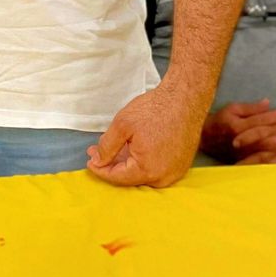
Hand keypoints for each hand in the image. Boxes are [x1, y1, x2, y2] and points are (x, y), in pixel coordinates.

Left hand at [87, 85, 203, 187]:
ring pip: (143, 173)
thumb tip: (98, 161)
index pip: (117, 178)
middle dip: (112, 165)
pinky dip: (143, 160)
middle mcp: (164, 177)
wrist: (185, 98)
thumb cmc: (156, 109)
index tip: (90, 161)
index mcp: (148, 170)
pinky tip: (133, 147)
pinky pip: (157, 168)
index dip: (100, 170)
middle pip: (131, 178)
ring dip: (127, 162)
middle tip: (97, 152)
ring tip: (114, 148)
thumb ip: (107, 147)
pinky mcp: (181, 165)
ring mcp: (175, 172)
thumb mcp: (122, 125)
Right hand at [200, 99, 275, 160]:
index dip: (271, 117)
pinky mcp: (242, 163)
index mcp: (237, 127)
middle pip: (262, 141)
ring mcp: (241, 155)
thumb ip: (251, 108)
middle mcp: (239, 143)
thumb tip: (268, 103)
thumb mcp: (233, 109)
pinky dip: (272, 167)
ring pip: (262, 157)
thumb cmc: (220, 121)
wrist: (205, 139)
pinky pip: (259, 167)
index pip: (257, 122)